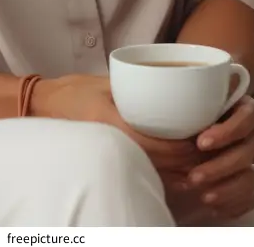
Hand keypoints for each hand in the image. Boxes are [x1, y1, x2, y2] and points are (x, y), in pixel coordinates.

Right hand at [31, 74, 203, 187]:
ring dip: (174, 168)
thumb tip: (173, 88)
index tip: (200, 140)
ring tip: (195, 160)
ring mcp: (108, 151)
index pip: (153, 143)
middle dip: (183, 160)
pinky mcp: (109, 156)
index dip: (180, 147)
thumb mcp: (107, 83)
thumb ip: (136, 88)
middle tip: (206, 151)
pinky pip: (139, 166)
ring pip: (150, 169)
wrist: (46, 104)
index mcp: (110, 121)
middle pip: (156, 160)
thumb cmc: (76, 89)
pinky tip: (173, 166)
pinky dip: (159, 169)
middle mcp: (110, 141)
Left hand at [181, 96, 253, 224]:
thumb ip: (198, 111)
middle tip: (193, 177)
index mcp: (250, 111)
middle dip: (218, 168)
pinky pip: (249, 199)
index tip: (200, 143)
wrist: (207, 134)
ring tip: (202, 196)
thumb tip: (178, 120)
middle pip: (245, 155)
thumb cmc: (203, 114)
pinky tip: (212, 207)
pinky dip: (230, 205)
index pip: (245, 120)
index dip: (225, 133)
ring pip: (249, 180)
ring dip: (225, 190)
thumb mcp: (202, 106)